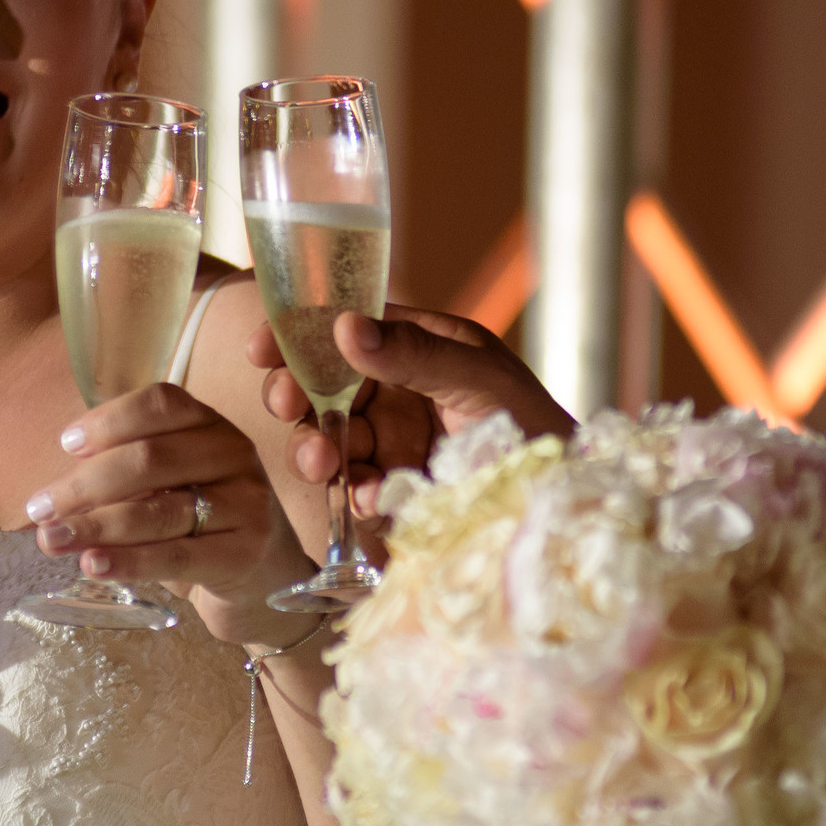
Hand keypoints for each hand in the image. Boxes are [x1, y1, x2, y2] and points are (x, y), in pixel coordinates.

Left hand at [26, 382, 317, 647]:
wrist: (267, 583)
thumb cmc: (205, 527)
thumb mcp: (175, 484)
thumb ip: (128, 473)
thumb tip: (57, 487)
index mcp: (212, 426)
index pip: (161, 403)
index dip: (109, 420)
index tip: (66, 445)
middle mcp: (235, 455)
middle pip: (150, 458)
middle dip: (84, 484)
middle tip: (38, 510)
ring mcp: (247, 504)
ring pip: (158, 510)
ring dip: (95, 525)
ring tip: (51, 540)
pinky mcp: (245, 554)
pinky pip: (176, 555)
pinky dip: (128, 561)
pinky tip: (93, 565)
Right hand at [250, 304, 574, 513]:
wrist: (563, 498)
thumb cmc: (534, 423)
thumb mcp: (478, 379)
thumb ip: (413, 354)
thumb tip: (346, 326)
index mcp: (418, 344)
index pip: (346, 328)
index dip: (299, 334)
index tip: (262, 347)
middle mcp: (399, 388)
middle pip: (324, 385)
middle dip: (296, 396)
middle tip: (286, 406)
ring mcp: (397, 439)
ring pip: (332, 436)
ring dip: (316, 447)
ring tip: (321, 463)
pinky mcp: (399, 486)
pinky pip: (357, 485)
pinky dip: (354, 492)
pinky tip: (369, 497)